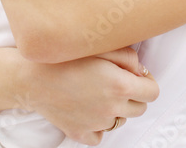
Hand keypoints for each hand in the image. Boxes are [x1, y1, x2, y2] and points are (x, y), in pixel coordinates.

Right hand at [18, 46, 157, 144]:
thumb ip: (129, 58)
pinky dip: (98, 126)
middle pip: (139, 109)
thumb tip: (141, 71)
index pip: (152, 93)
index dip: (147, 83)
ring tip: (99, 95)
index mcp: (120, 86)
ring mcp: (96, 123)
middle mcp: (111, 108)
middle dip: (134, 96)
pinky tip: (90, 111)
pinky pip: (100, 136)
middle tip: (116, 84)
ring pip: (120, 121)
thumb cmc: (67, 59)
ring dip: (116, 110)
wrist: (32, 78)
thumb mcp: (103, 48)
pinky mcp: (79, 133)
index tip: (136, 78)